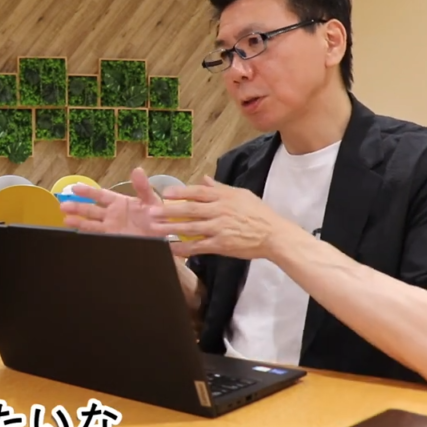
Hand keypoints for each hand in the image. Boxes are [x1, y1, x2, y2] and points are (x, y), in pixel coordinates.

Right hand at [59, 167, 170, 238]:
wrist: (164, 239)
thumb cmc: (158, 217)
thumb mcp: (152, 200)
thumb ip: (143, 187)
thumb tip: (137, 170)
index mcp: (119, 202)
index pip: (100, 195)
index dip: (87, 192)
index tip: (74, 188)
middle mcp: (111, 215)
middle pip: (91, 210)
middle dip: (77, 207)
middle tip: (63, 206)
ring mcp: (111, 228)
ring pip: (91, 224)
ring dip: (78, 222)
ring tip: (65, 220)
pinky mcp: (113, 240)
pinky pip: (97, 236)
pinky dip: (87, 235)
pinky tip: (77, 233)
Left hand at [151, 176, 298, 258]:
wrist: (274, 235)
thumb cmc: (259, 214)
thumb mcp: (241, 194)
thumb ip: (220, 188)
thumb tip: (203, 179)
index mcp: (224, 197)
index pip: (198, 192)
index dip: (180, 192)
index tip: (165, 194)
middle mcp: (219, 211)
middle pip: (190, 209)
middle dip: (169, 211)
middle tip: (151, 212)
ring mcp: (219, 228)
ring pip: (190, 228)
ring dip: (170, 228)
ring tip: (154, 229)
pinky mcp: (221, 245)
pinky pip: (198, 246)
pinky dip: (184, 248)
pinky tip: (171, 248)